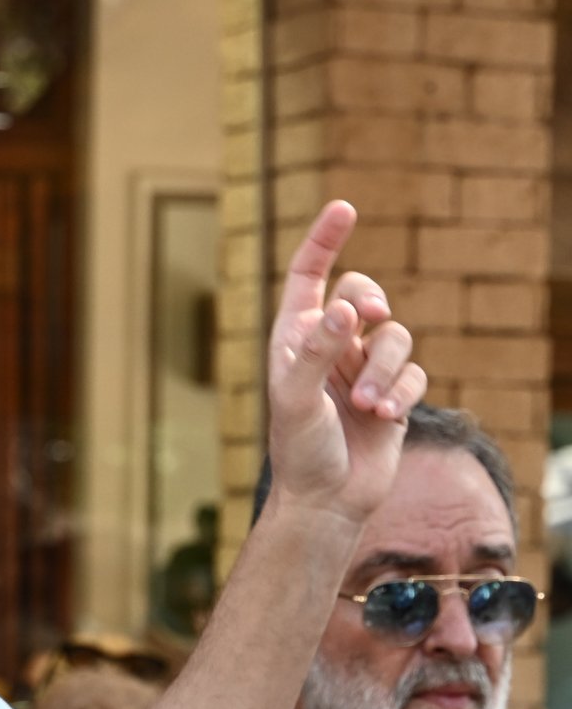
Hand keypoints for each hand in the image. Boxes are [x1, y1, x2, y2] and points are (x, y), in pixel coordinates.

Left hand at [264, 200, 425, 526]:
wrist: (325, 501)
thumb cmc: (297, 450)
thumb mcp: (296, 398)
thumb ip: (317, 351)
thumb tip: (341, 307)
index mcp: (294, 338)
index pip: (307, 276)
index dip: (324, 240)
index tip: (345, 207)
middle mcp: (329, 346)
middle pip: (361, 294)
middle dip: (370, 300)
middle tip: (368, 315)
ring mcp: (362, 369)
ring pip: (394, 336)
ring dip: (384, 367)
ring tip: (368, 404)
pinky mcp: (393, 394)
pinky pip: (414, 372)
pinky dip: (403, 390)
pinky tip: (386, 416)